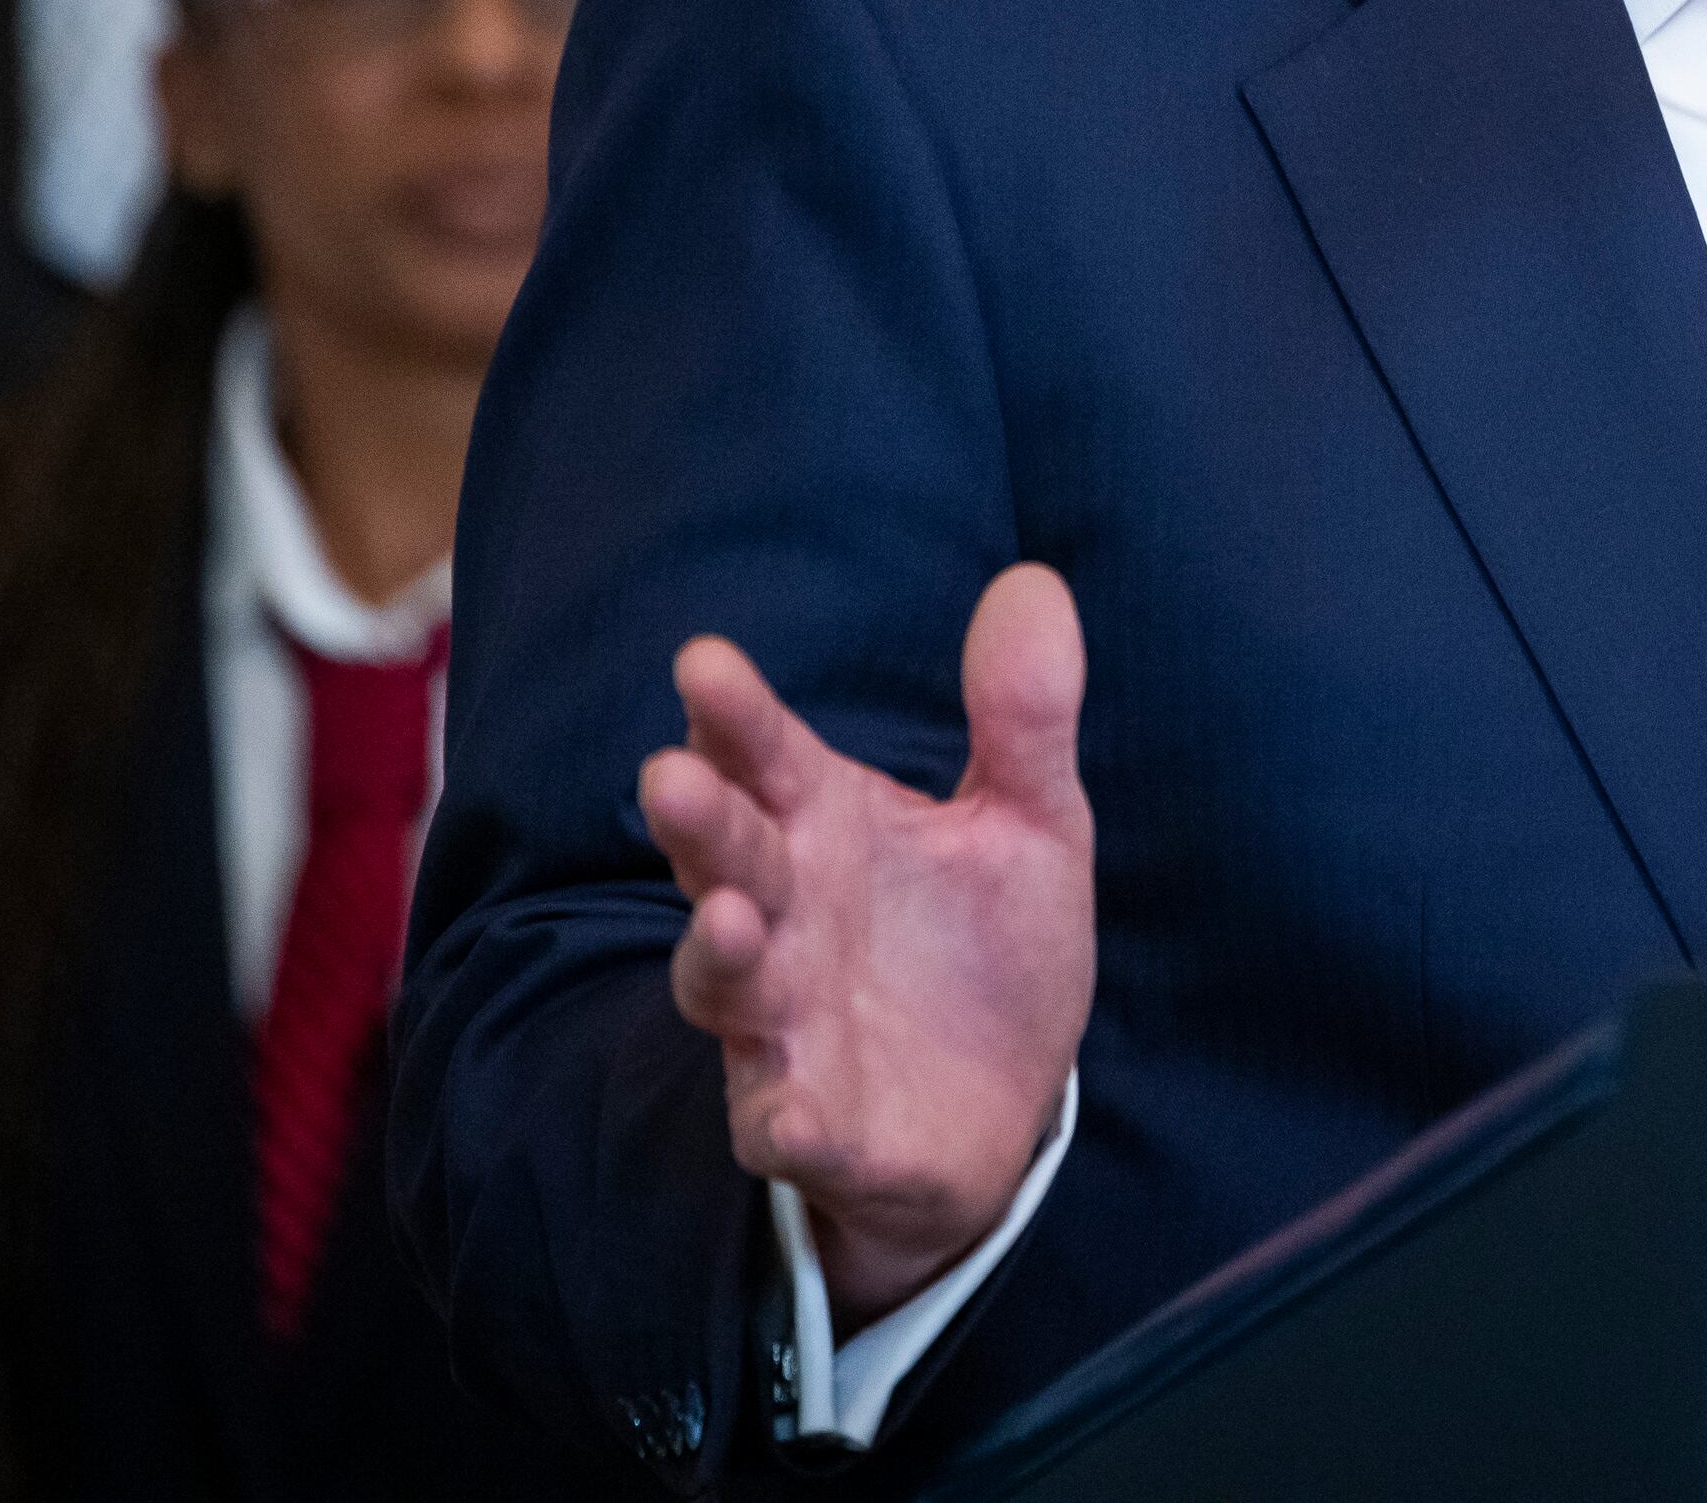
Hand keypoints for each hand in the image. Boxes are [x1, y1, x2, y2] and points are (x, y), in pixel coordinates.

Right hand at [642, 564, 1096, 1322]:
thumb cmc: (984, 946)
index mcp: (827, 827)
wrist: (1005, 1103)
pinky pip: (786, 1124)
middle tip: (671, 777)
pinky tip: (792, 1116)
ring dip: (719, 955)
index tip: (704, 662)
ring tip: (732, 918)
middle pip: (727, 859)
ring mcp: (786, 1024)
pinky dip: (785, 1120)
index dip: (735, 715)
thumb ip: (1023, 716)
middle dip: (699, 823)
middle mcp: (786, 917)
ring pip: (727, 985)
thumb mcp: (1031, 823)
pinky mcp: (812, 1124)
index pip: (767, 757)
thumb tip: (1034, 582)